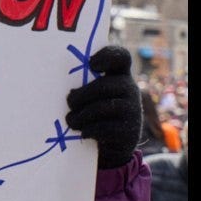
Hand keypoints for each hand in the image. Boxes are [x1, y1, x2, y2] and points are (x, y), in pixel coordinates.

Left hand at [65, 45, 141, 168]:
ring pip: (102, 107)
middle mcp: (131, 90)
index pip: (121, 57)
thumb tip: (68, 92)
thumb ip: (84, 86)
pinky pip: (104, 128)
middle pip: (105, 86)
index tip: (91, 64)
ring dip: (81, 115)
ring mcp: (133, 110)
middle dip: (82, 94)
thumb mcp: (93, 96)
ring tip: (70, 120)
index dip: (108, 56)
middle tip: (69, 102)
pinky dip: (89, 130)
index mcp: (120, 75)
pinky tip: (82, 132)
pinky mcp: (130, 131)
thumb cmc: (95, 113)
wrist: (113, 145)